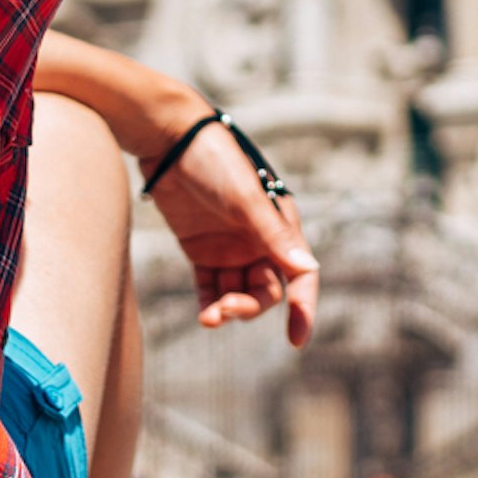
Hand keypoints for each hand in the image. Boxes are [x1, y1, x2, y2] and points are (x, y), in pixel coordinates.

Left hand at [148, 119, 319, 347]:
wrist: (169, 138)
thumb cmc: (215, 159)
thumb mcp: (245, 197)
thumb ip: (273, 234)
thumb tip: (308, 269)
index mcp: (280, 225)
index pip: (300, 275)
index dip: (303, 307)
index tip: (296, 338)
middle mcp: (260, 240)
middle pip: (266, 290)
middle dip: (250, 306)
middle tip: (225, 310)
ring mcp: (230, 246)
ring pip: (237, 292)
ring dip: (228, 309)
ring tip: (209, 318)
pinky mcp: (201, 250)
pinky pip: (210, 287)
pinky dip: (210, 304)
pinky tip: (205, 316)